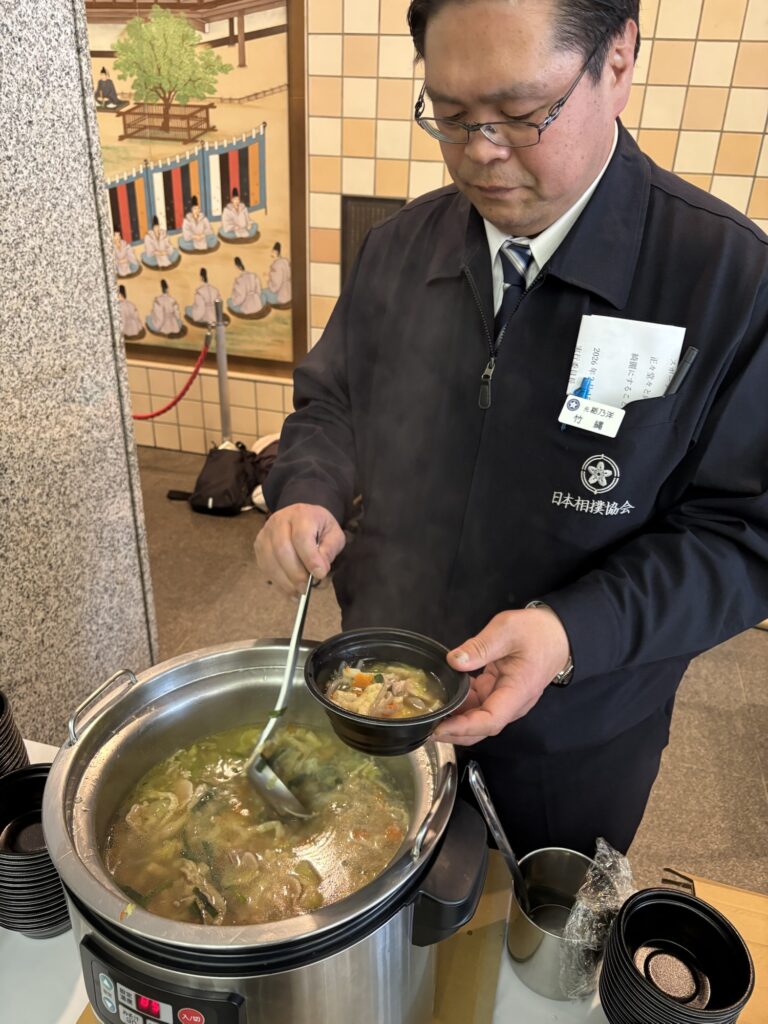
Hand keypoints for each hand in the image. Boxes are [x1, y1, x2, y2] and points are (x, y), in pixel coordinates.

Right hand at [254, 503, 345, 594]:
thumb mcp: (333, 534)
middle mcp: (279, 521)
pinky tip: (290, 591)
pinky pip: (265, 568)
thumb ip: (330, 550)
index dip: (310, 558)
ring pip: (271, 561)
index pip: (301, 537)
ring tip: (299, 592)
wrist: (302, 518)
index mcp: (301, 515)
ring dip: (285, 581)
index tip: (320, 574)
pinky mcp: (259, 546)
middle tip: (307, 588)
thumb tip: (320, 570)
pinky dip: (278, 583)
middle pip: (282, 549)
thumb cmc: (319, 527)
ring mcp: (266, 533)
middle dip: (295, 573)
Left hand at [433, 606, 570, 745]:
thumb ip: (480, 647)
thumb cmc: (537, 632)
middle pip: (482, 727)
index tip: (440, 727)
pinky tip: (444, 696)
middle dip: (455, 731)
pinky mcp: (497, 692)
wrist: (557, 633)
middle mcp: (512, 703)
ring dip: (455, 718)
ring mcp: (504, 699)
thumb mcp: (507, 630)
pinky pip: (477, 704)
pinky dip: (460, 704)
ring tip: (430, 712)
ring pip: (477, 718)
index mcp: (517, 692)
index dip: (464, 728)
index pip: (490, 720)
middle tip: (426, 726)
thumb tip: (454, 661)